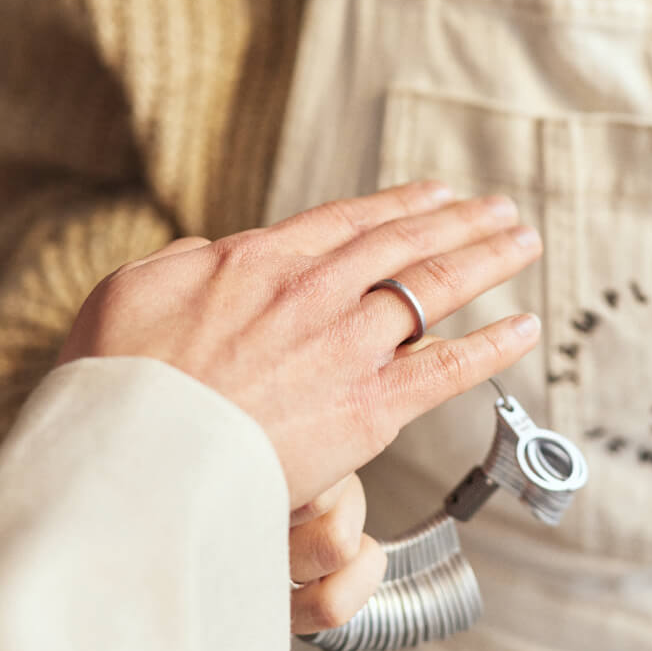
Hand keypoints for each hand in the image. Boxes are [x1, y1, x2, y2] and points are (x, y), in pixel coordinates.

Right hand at [58, 181, 542, 509]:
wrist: (141, 455)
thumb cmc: (124, 382)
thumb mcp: (131, 291)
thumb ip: (183, 263)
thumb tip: (211, 250)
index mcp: (261, 261)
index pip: (349, 222)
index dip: (401, 205)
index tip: (436, 195)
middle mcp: (316, 292)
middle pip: (405, 243)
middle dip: (460, 221)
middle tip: (499, 208)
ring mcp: (347, 347)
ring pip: (435, 288)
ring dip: (486, 260)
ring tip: (521, 241)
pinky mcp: (368, 409)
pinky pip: (446, 370)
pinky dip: (492, 346)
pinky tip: (527, 327)